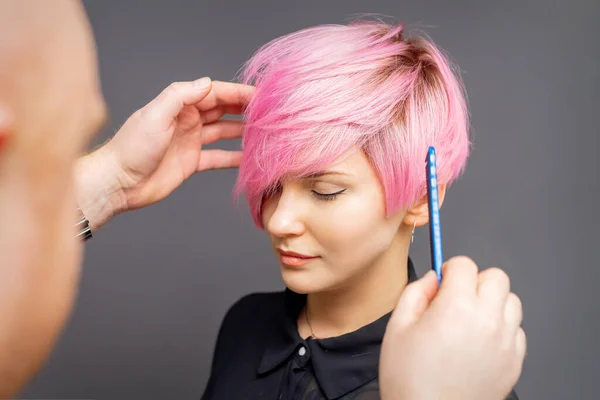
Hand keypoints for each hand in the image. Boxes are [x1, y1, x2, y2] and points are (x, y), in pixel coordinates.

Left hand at [75, 77, 253, 229]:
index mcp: (180, 105)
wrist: (118, 182)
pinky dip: (235, 157)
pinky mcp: (192, 162)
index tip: (262, 95)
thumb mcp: (155, 116)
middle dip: (246, 110)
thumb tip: (208, 82)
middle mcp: (188, 120)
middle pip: (223, 110)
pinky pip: (219, 157)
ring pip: (224, 132)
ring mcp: (191, 141)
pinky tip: (251, 158)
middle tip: (270, 113)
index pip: (216, 93)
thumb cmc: (132, 147)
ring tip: (266, 133)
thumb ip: (180, 96)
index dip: (238, 93)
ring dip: (243, 131)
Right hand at [379, 257, 525, 399]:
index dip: (450, 269)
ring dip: (492, 302)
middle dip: (475, 281)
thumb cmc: (409, 379)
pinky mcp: (515, 361)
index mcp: (457, 306)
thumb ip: (415, 292)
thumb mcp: (397, 327)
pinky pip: (517, 330)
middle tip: (457, 298)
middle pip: (496, 277)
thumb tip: (431, 278)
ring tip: (470, 319)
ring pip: (511, 301)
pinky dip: (502, 328)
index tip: (442, 282)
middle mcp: (488, 320)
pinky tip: (480, 341)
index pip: (465, 264)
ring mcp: (505, 341)